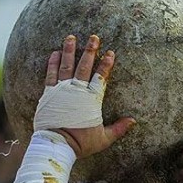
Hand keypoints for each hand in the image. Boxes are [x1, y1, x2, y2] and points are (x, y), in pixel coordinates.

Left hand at [38, 34, 134, 157]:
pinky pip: (51, 74)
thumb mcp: (103, 138)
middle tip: (94, 37)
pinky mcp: (48, 94)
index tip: (110, 53)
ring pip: (66, 66)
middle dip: (90, 51)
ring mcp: (61, 91)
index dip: (106, 65)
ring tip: (71, 37)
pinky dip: (53, 63)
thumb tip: (133, 121)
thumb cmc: (80, 143)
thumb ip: (118, 128)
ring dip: (69, 51)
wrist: (56, 145)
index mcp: (91, 100)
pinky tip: (55, 53)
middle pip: (84, 66)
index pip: (100, 77)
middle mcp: (76, 91)